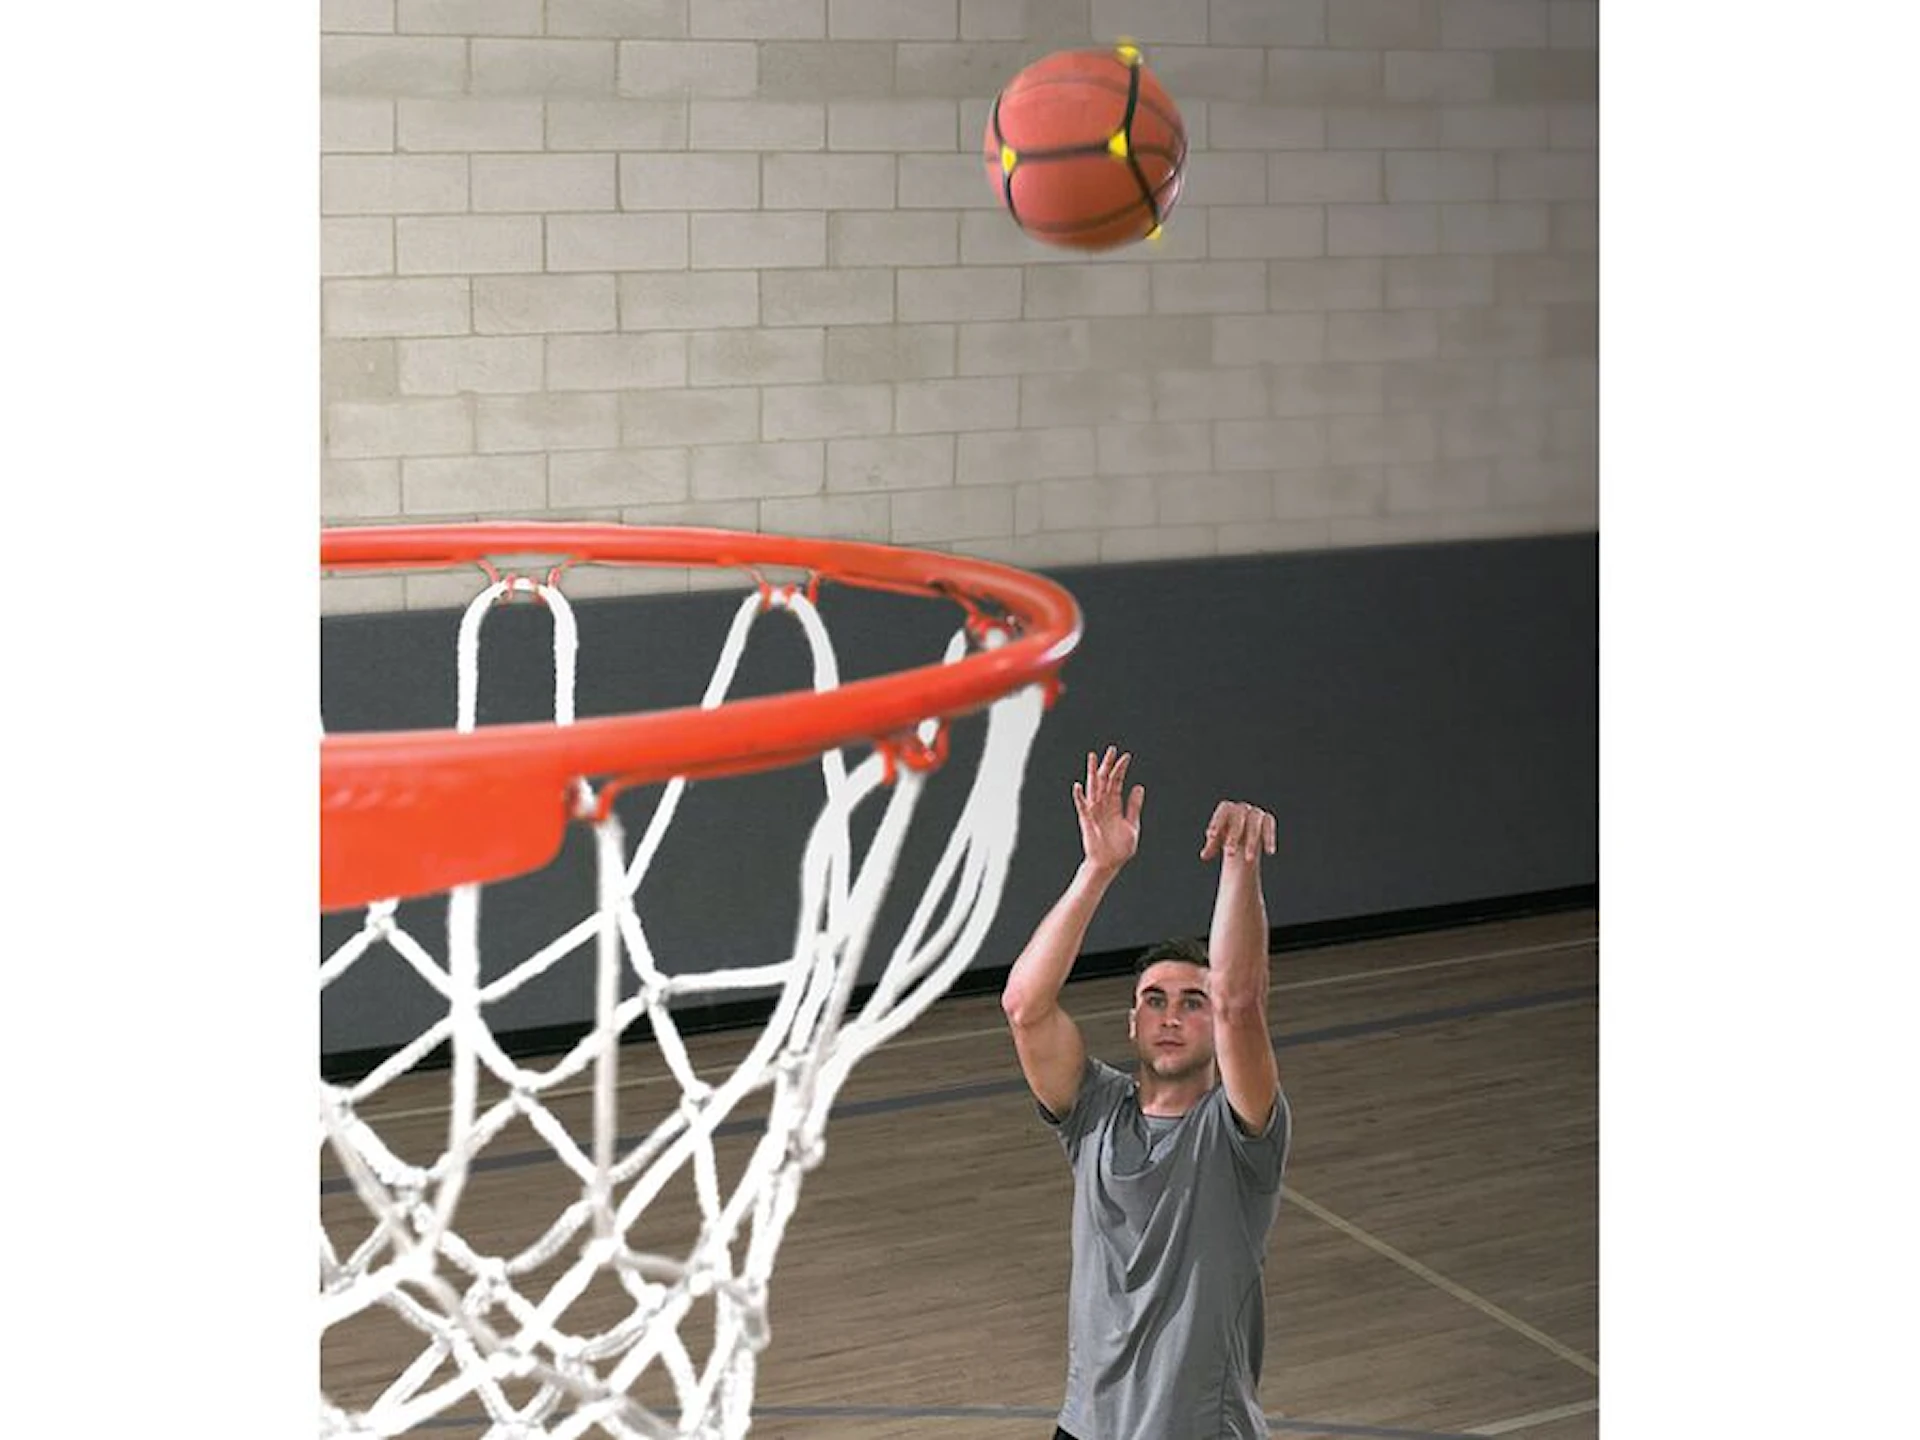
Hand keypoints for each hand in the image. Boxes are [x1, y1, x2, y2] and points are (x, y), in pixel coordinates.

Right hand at [1073, 746, 1143, 872]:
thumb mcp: (1132, 825)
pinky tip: (1077, 786)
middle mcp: (1103, 805)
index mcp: (1114, 805)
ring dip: (1093, 773)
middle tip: (1111, 749)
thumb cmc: (1120, 847)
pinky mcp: (1086, 821)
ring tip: (1093, 757)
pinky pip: (1082, 807)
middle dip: (1107, 765)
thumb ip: (1134, 806)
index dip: (1121, 769)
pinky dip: (1079, 797)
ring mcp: (1094, 811)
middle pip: (1104, 780)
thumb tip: (1139, 786)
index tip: (1126, 756)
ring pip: (1093, 787)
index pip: (1117, 782)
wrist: (1108, 863)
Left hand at [1199, 800, 1275, 862]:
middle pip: (1238, 818)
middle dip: (1233, 836)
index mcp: (1227, 809)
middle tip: (1229, 853)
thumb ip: (1211, 847)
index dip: (1217, 822)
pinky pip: (1269, 827)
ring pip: (1253, 824)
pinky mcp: (1267, 820)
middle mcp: (1242, 808)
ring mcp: (1255, 813)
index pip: (1223, 811)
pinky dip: (1269, 839)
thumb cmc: (1227, 838)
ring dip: (1251, 842)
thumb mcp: (1217, 842)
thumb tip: (1204, 856)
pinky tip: (1269, 852)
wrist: (1243, 838)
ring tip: (1249, 859)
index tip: (1211, 836)